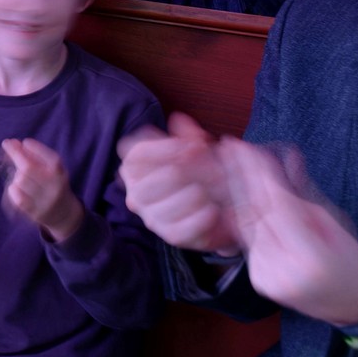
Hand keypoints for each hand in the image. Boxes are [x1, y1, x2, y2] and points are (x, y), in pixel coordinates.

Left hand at [2, 138, 84, 241]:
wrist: (63, 214)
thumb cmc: (52, 185)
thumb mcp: (52, 170)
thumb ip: (36, 157)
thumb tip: (13, 143)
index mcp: (61, 175)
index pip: (52, 159)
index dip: (37, 149)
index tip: (25, 141)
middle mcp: (54, 188)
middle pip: (29, 168)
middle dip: (15, 153)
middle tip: (6, 143)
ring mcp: (44, 202)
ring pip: (20, 181)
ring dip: (15, 173)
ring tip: (19, 174)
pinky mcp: (34, 213)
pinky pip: (16, 196)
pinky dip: (12, 188)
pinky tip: (15, 186)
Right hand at [119, 112, 239, 251]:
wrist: (222, 209)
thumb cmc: (201, 174)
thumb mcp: (197, 150)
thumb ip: (190, 136)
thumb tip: (179, 120)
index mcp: (135, 167)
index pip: (137, 155)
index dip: (166, 148)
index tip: (196, 147)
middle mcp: (136, 192)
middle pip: (150, 181)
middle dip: (184, 174)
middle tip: (213, 171)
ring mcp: (150, 216)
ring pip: (165, 206)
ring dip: (195, 197)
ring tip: (212, 192)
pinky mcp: (170, 236)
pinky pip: (181, 229)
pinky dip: (200, 218)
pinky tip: (213, 211)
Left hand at [218, 138, 357, 330]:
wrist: (355, 305)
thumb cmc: (352, 260)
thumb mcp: (334, 222)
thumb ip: (302, 192)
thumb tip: (284, 155)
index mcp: (311, 256)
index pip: (276, 204)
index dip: (257, 173)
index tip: (243, 146)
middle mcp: (285, 270)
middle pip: (255, 212)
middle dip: (240, 175)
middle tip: (227, 146)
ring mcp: (268, 278)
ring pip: (246, 225)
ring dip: (234, 191)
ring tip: (225, 162)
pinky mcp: (259, 281)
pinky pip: (247, 242)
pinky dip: (242, 216)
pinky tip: (233, 192)